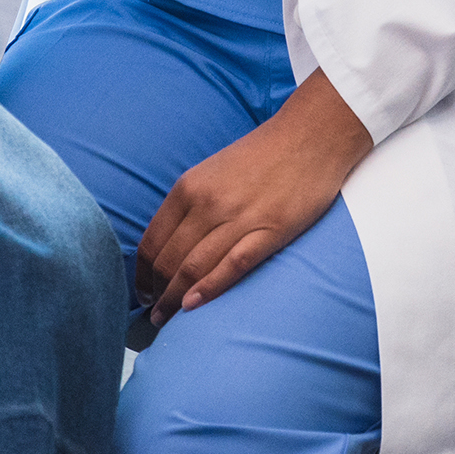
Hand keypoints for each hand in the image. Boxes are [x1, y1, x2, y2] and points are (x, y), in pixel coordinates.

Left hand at [136, 70, 373, 326]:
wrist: (312, 134)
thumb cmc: (263, 153)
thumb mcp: (213, 170)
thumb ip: (191, 202)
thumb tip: (171, 242)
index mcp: (189, 187)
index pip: (152, 241)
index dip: (142, 273)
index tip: (143, 291)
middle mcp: (208, 203)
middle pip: (169, 260)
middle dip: (157, 293)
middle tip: (155, 313)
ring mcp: (239, 218)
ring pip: (194, 268)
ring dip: (175, 300)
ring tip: (168, 320)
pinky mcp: (270, 231)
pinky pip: (231, 266)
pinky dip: (209, 289)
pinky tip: (194, 307)